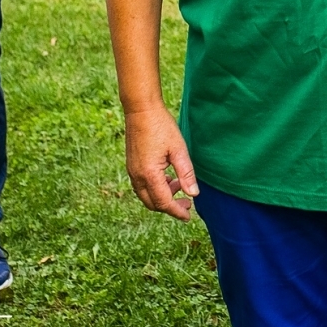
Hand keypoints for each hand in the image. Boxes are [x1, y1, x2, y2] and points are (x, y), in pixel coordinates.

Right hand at [124, 104, 198, 220]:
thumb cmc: (161, 126)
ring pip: (146, 196)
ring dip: (162, 197)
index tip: (189, 216)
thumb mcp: (179, 149)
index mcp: (149, 174)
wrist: (141, 110)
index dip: (177, 211)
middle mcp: (137, 176)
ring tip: (179, 186)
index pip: (164, 203)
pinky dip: (155, 189)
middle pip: (153, 204)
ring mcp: (132, 171)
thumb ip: (186, 173)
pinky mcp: (131, 166)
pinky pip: (142, 186)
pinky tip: (168, 178)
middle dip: (170, 207)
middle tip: (187, 204)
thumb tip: (194, 194)